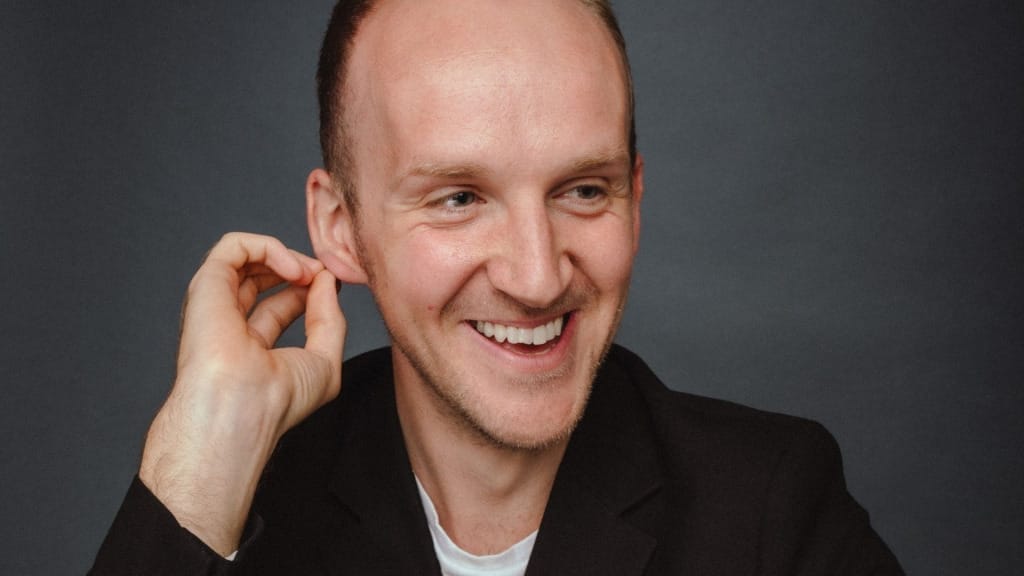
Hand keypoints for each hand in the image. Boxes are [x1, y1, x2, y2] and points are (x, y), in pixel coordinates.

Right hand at [138, 232, 344, 555]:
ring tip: (308, 271)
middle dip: (299, 267)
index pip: (281, 303)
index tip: (333, 287)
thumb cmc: (277, 401)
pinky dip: (269, 246)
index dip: (311, 288)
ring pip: (247, 257)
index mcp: (252, 346)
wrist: (243, 409)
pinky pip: (235, 246)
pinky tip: (292, 268)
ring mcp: (217, 304)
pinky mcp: (207, 285)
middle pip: (264, 277)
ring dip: (286, 255)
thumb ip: (330, 318)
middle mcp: (231, 324)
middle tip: (322, 274)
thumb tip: (327, 280)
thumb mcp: (324, 361)